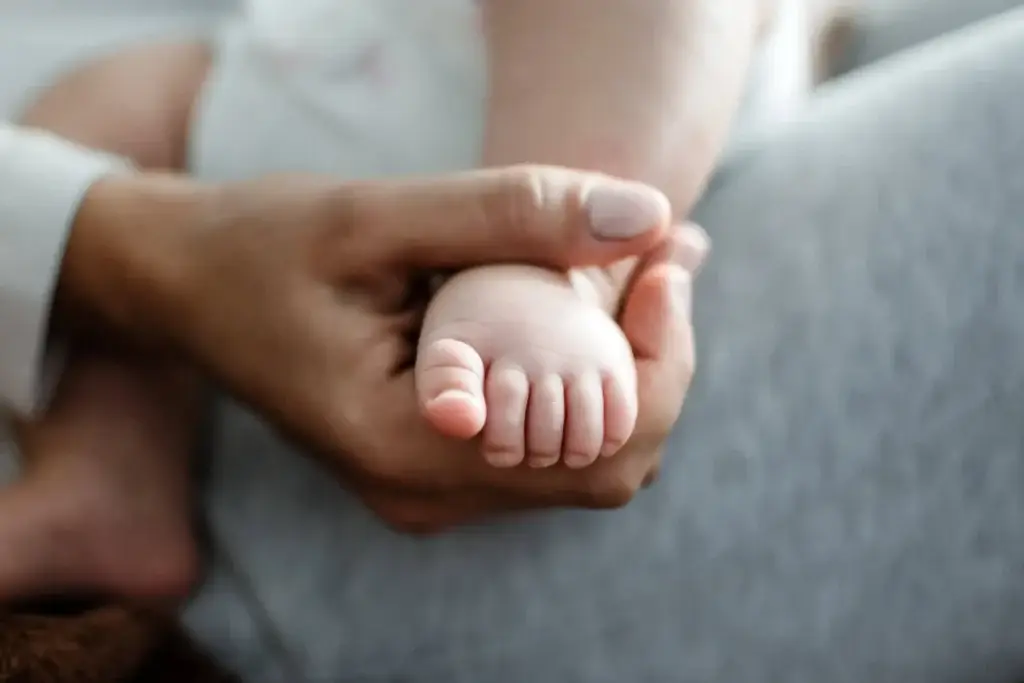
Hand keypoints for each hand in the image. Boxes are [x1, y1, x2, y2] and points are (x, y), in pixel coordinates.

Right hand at [60, 165, 670, 467]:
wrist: (184, 286)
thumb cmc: (262, 245)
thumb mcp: (378, 214)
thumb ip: (510, 214)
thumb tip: (649, 215)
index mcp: (402, 443)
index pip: (591, 443)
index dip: (659, 357)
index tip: (670, 258)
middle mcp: (422, 489)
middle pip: (605, 462)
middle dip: (660, 361)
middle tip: (672, 255)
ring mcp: (428, 487)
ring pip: (584, 459)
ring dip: (629, 368)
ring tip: (647, 270)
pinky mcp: (432, 464)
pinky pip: (545, 444)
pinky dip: (586, 379)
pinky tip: (591, 305)